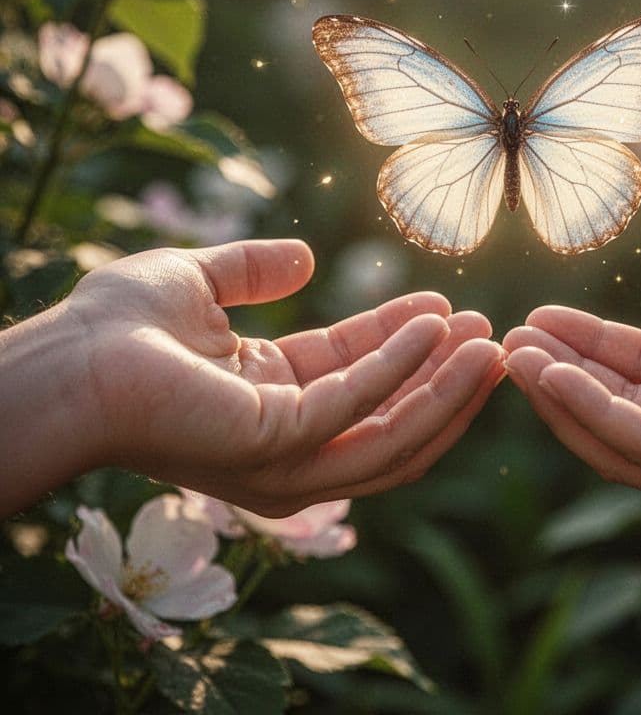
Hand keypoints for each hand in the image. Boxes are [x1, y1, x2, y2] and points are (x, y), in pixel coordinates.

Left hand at [1, 240, 503, 516]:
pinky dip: (405, 370)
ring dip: (447, 389)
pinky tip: (438, 327)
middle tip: (495, 335)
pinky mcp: (279, 447)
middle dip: (447, 381)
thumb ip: (254, 271)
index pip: (362, 379)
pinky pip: (360, 407)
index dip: (409, 344)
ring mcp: (285, 456)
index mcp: (272, 403)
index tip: (451, 307)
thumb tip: (305, 258)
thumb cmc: (118, 325)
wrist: (70, 357)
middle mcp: (287, 443)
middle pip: (392, 422)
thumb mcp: (202, 282)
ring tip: (491, 343)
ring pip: (393, 433)